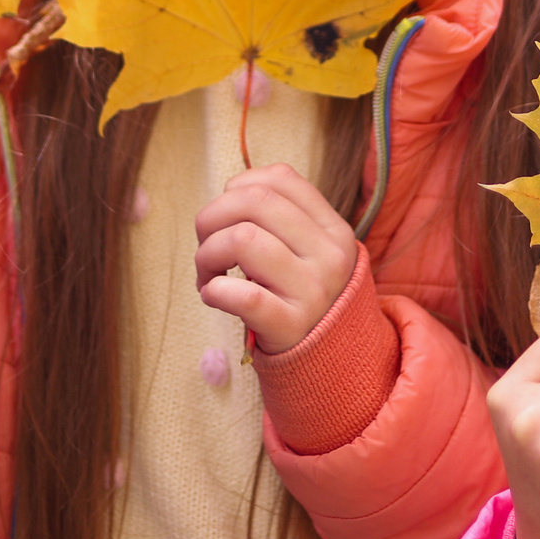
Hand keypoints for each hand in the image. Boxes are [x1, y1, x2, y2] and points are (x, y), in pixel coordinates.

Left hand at [194, 162, 360, 353]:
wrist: (331, 360)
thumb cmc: (301, 295)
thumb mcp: (309, 251)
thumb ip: (280, 217)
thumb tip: (230, 193)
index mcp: (333, 229)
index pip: (280, 178)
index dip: (238, 187)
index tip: (227, 214)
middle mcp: (329, 256)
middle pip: (254, 201)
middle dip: (212, 217)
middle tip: (206, 244)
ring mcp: (313, 292)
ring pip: (243, 238)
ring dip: (207, 254)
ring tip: (207, 275)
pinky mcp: (291, 327)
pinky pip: (244, 296)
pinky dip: (215, 290)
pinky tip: (212, 294)